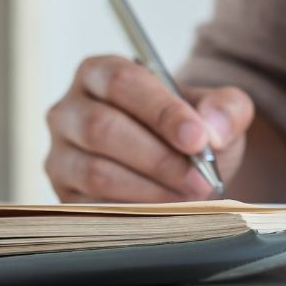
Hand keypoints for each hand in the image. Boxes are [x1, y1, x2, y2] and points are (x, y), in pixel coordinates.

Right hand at [45, 55, 254, 202]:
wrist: (180, 165)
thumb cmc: (189, 129)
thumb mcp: (216, 110)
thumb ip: (225, 107)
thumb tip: (212, 128)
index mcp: (100, 72)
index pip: (122, 82)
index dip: (161, 111)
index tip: (199, 139)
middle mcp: (69, 110)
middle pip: (102, 128)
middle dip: (159, 157)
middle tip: (201, 178)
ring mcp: (61, 154)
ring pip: (95, 172)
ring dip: (150, 189)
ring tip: (190, 195)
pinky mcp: (64, 194)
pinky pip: (92, 207)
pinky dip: (134, 212)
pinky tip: (166, 211)